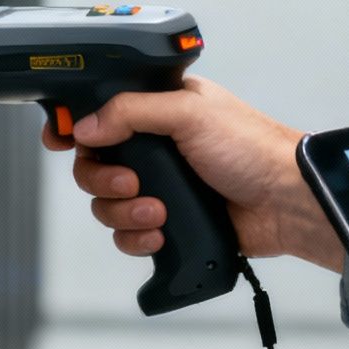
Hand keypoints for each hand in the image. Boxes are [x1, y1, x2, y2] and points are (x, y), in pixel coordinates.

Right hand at [42, 76, 344, 270]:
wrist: (286, 203)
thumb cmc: (253, 148)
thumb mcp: (189, 113)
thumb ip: (131, 112)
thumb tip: (85, 126)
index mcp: (158, 109)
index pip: (100, 114)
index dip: (75, 128)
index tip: (61, 141)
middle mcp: (154, 148)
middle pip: (94, 165)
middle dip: (104, 180)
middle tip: (132, 184)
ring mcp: (161, 187)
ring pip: (107, 204)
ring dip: (125, 213)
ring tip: (159, 213)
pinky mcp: (169, 223)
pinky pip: (128, 235)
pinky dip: (137, 238)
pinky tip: (160, 235)